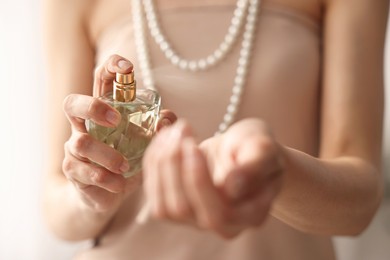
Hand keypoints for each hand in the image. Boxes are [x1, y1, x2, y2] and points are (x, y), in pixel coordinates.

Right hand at [62, 54, 175, 212]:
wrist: (110, 193)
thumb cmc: (130, 159)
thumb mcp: (149, 141)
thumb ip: (161, 126)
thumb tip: (166, 119)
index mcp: (104, 110)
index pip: (101, 79)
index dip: (111, 66)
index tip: (127, 68)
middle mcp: (84, 124)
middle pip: (72, 103)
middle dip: (93, 107)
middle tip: (116, 121)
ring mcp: (74, 147)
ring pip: (81, 142)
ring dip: (108, 155)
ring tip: (126, 166)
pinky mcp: (72, 170)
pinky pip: (84, 171)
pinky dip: (106, 178)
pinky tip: (119, 183)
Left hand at [142, 118, 283, 237]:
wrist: (244, 151)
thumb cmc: (256, 149)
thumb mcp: (264, 147)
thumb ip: (255, 163)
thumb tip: (234, 186)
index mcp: (250, 215)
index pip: (217, 213)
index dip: (197, 179)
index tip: (191, 143)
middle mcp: (222, 225)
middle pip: (183, 209)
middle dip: (173, 167)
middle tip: (181, 130)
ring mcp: (197, 219)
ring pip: (163, 207)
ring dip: (160, 164)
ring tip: (173, 132)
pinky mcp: (177, 206)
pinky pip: (154, 194)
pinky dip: (152, 164)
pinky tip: (164, 140)